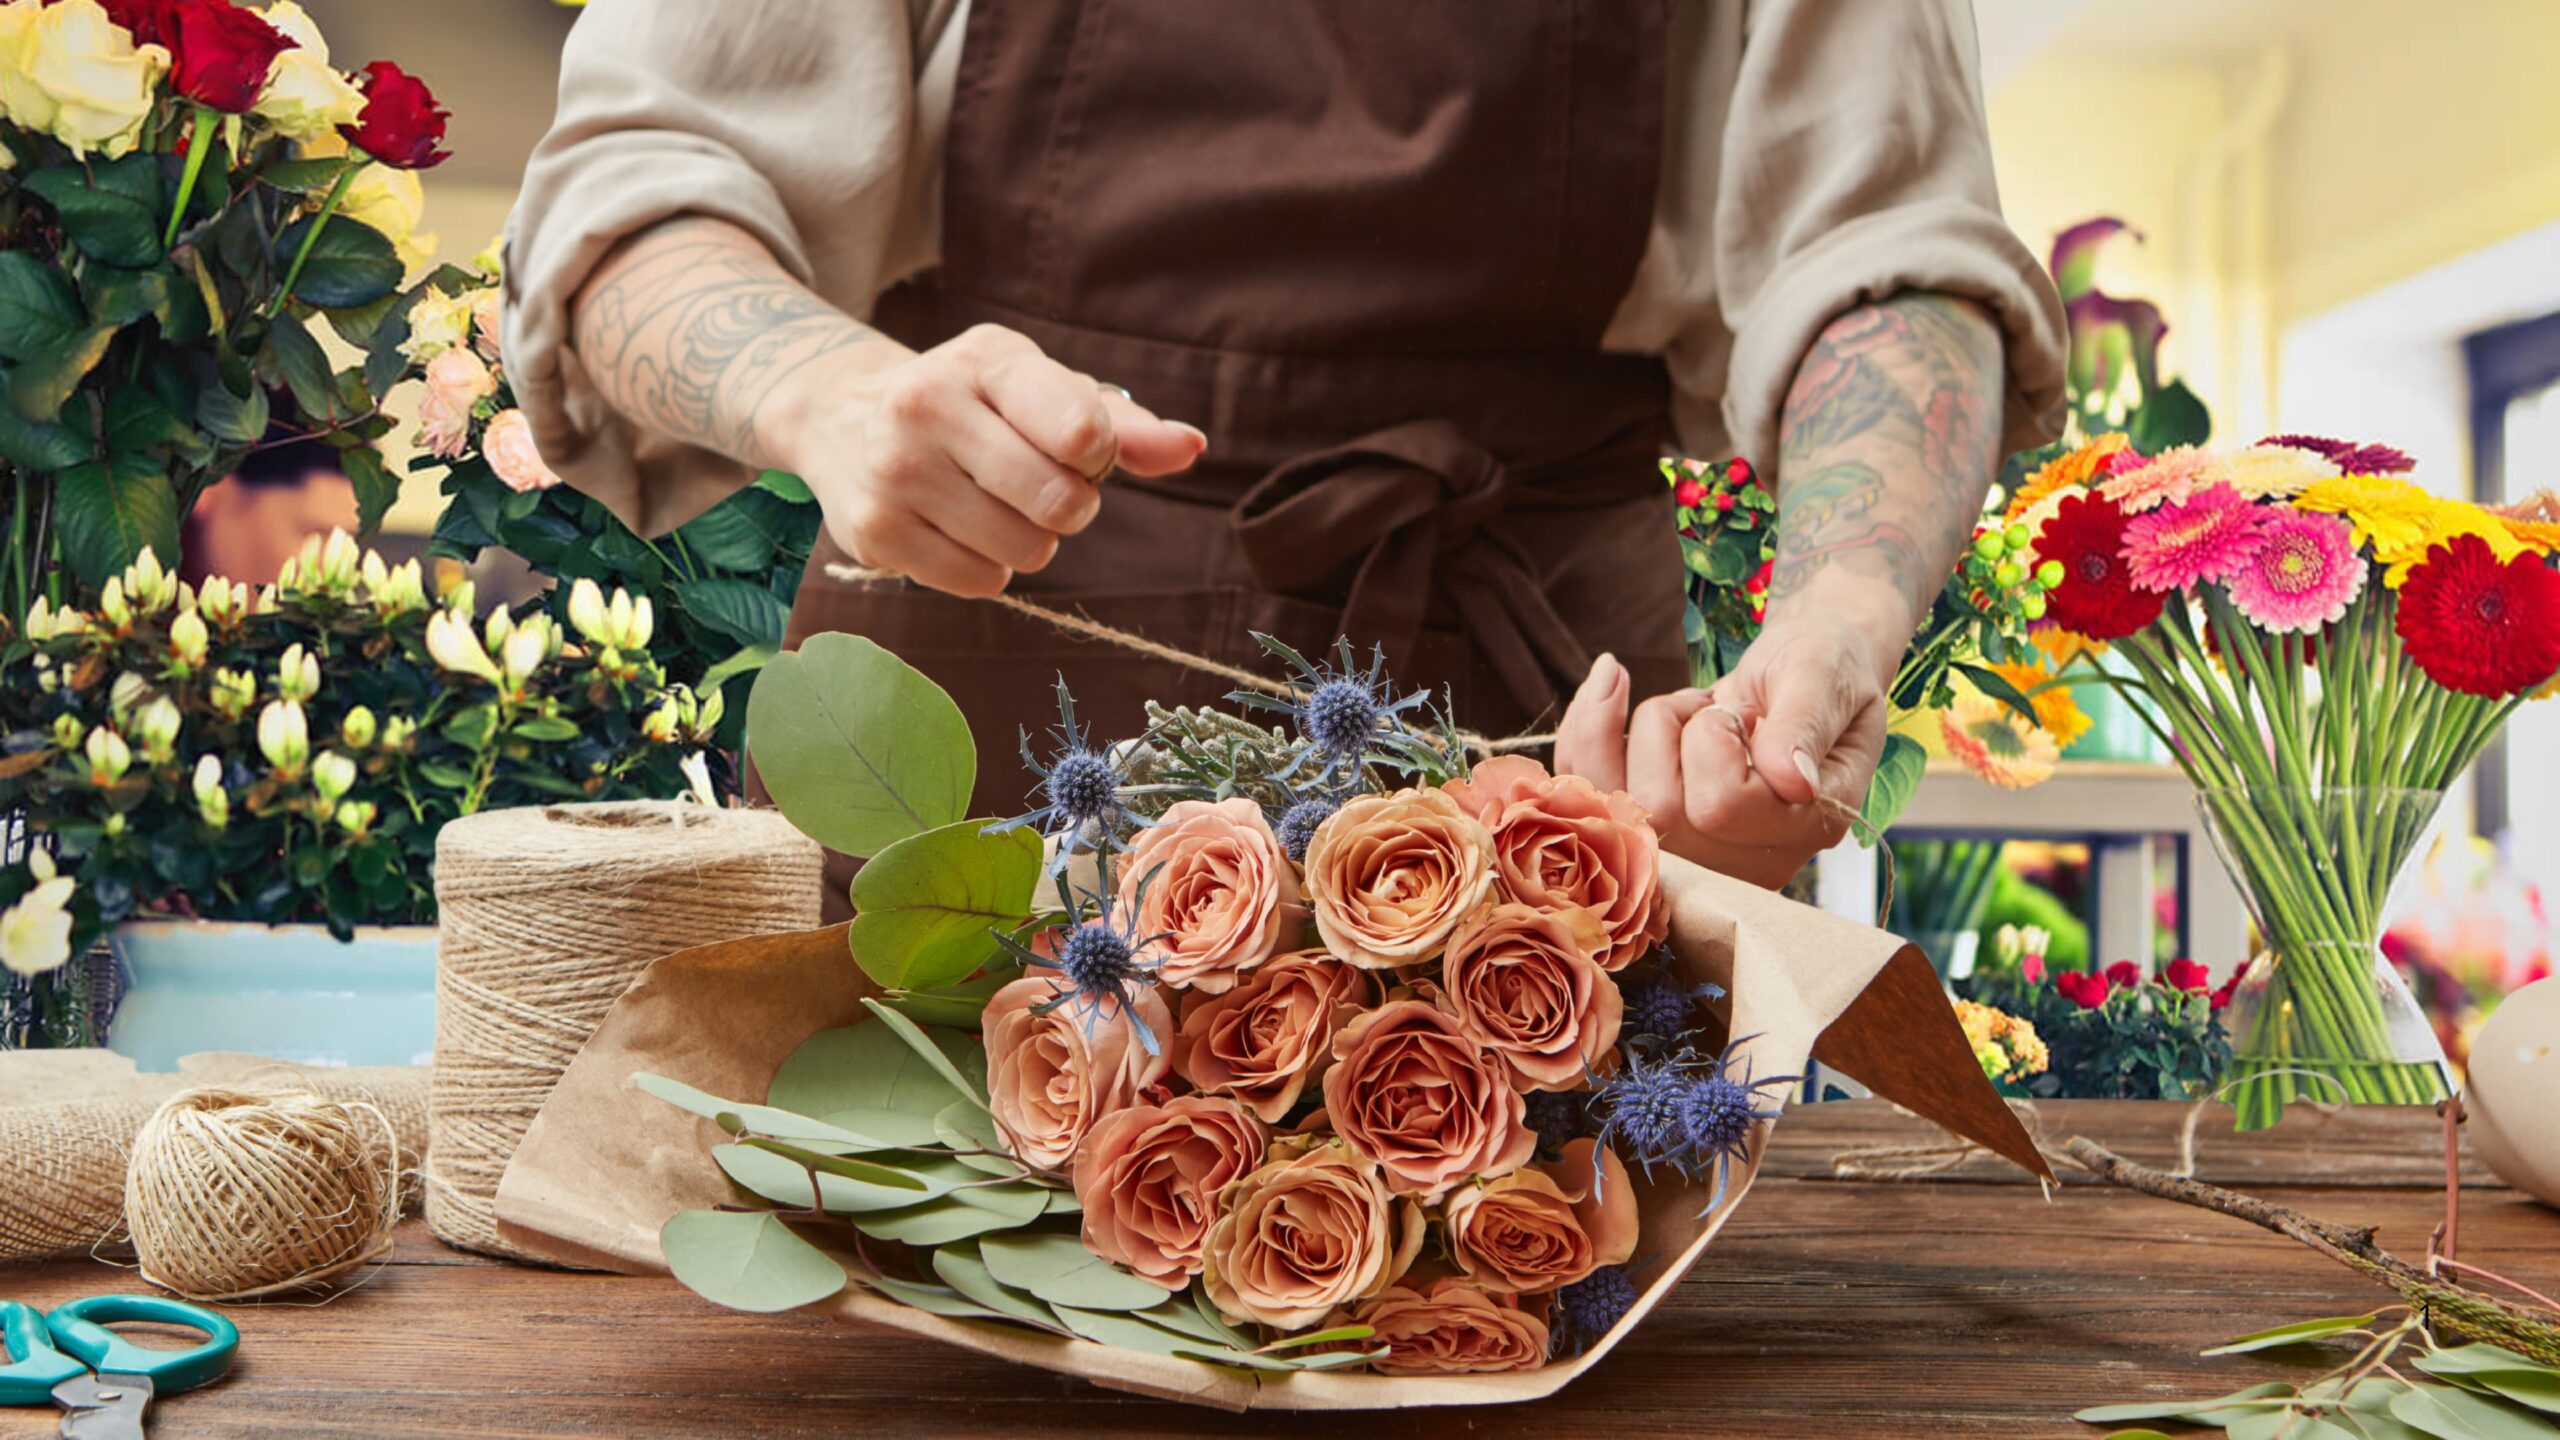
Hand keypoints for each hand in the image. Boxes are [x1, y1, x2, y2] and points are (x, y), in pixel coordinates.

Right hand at [780, 323, 1206, 596]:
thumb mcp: (1040, 391)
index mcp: (986, 359)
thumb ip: (1122, 424)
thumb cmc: (974, 404)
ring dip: (1029, 541)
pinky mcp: (874, 531)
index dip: (1098, 457)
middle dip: (1069, 506)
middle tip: (1038, 485)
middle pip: (1060, 503)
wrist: (841, 415)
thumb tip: (1190, 448)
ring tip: (993, 504)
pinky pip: (980, 582)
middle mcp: (928, 406)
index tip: (1076, 447)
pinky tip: (958, 528)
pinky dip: (988, 568)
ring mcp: (895, 472)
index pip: (1083, 431)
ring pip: (1024, 550)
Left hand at [1553, 624, 1887, 888]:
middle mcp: (1749, 861)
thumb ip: (1806, 722)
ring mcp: (1697, 858)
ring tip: (1685, 708)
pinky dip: (1585, 730)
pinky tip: (1609, 687)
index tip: (1747, 711)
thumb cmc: (1819, 667)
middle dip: (1669, 726)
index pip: (1722, 806)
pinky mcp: (1653, 835)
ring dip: (1635, 730)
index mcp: (1806, 827)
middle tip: (1715, 706)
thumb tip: (1792, 779)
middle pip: (1658, 810)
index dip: (1715, 737)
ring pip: (1612, 803)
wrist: (1800, 673)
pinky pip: (1582, 795)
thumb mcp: (1823, 672)